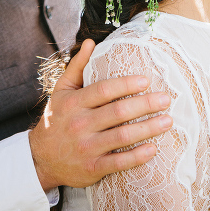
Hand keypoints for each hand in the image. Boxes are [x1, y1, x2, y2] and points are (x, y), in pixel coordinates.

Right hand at [29, 39, 172, 190]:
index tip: (146, 80)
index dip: (126, 84)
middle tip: (166, 99)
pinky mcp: (93, 168)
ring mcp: (86, 147)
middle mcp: (79, 124)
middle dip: (145, 104)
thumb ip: (76, 67)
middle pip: (118, 112)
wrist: (41, 157)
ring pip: (123, 136)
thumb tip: (92, 43)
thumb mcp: (61, 91)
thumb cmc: (57, 119)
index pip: (103, 90)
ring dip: (148, 128)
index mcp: (72, 103)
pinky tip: (153, 148)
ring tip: (168, 121)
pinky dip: (138, 156)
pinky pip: (120, 162)